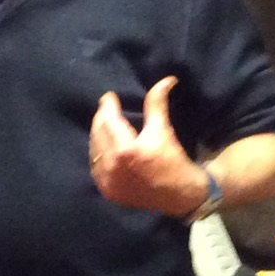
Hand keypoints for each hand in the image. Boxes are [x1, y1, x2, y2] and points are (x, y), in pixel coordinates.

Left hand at [89, 76, 205, 215]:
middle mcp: (112, 167)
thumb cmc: (173, 160)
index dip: (107, 106)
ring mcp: (107, 181)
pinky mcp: (107, 191)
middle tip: (107, 108)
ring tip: (105, 124)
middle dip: (102, 118)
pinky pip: (95, 166)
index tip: (109, 96)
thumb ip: (157, 104)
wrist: (180, 195)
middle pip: (98, 133)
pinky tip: (105, 145)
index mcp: (126, 150)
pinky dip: (99, 154)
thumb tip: (167, 79)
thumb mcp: (163, 130)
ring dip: (98, 135)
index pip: (108, 120)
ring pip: (94, 149)